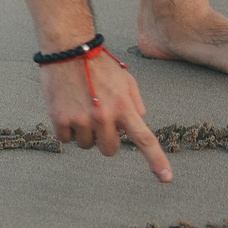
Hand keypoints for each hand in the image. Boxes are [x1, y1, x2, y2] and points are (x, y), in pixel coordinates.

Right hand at [39, 48, 172, 181]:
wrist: (68, 49)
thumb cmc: (98, 63)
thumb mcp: (125, 79)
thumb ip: (135, 102)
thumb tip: (140, 120)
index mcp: (124, 107)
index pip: (145, 139)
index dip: (157, 161)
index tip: (166, 178)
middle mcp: (104, 116)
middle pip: (109, 150)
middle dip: (105, 139)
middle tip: (98, 118)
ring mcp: (82, 119)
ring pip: (86, 145)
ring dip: (85, 132)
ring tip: (80, 107)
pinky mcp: (61, 119)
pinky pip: (66, 139)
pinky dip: (67, 129)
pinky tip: (67, 108)